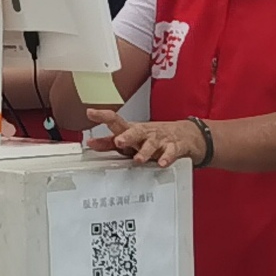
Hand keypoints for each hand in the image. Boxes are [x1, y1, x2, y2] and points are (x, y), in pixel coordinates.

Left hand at [85, 111, 204, 168]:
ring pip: (151, 144)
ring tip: (138, 159)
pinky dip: (167, 158)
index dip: (102, 116)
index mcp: (132, 130)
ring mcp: (160, 140)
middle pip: (134, 131)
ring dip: (145, 151)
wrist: (185, 135)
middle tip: (118, 141)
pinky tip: (162, 163)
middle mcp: (145, 133)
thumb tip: (90, 143)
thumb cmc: (153, 136)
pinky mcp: (175, 147)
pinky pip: (171, 152)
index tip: (90, 113)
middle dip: (126, 136)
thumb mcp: (131, 138)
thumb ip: (109, 143)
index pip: (115, 121)